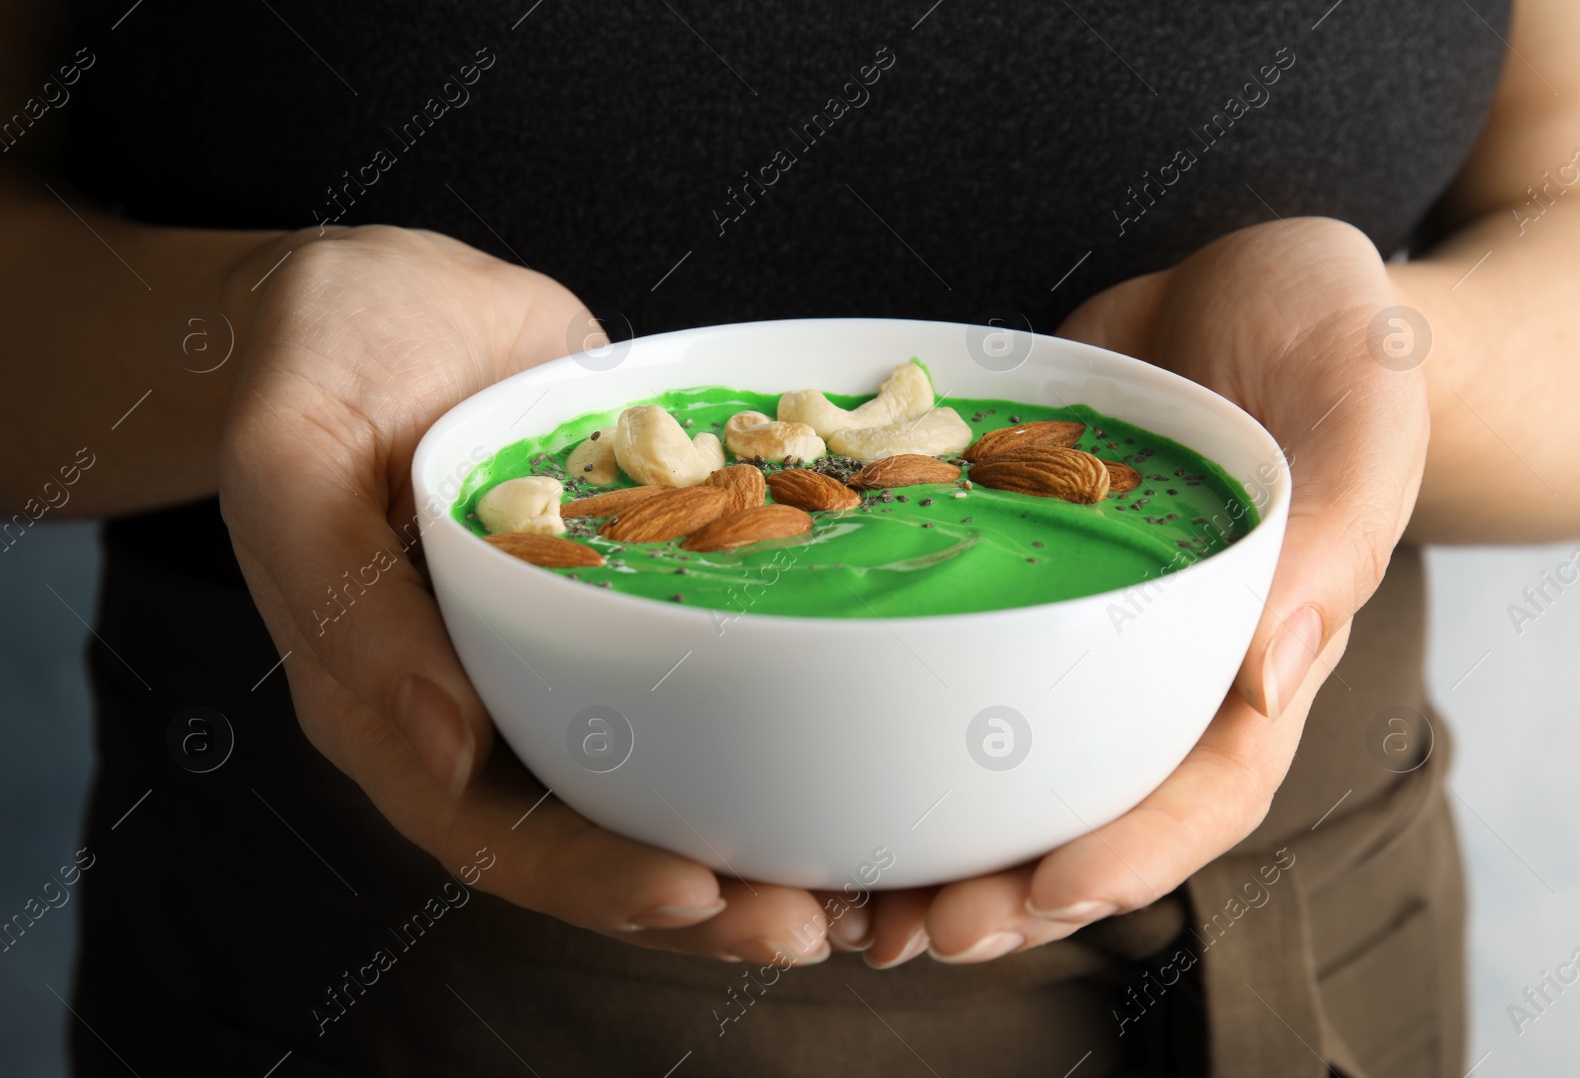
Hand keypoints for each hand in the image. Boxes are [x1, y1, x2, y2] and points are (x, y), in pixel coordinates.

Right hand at [218, 225, 855, 962]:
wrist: (401, 291)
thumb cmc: (321, 354)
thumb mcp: (293, 453)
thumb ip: (343, 598)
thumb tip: (444, 750)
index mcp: (393, 702)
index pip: (490, 831)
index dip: (589, 880)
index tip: (694, 891)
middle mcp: (491, 697)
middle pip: (596, 831)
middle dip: (703, 892)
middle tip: (816, 920)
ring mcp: (567, 651)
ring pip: (663, 773)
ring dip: (756, 830)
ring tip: (862, 874)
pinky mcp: (635, 593)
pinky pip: (706, 669)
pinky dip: (779, 712)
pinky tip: (858, 733)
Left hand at [861, 218, 1428, 966]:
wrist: (1245, 272)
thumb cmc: (1332, 332)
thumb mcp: (1364, 400)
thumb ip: (1339, 527)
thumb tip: (1273, 676)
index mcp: (1262, 650)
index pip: (1206, 788)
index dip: (1130, 852)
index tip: (1041, 892)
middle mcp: (1163, 660)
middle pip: (1090, 804)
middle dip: (1006, 883)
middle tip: (910, 927)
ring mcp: (1083, 623)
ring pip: (1012, 756)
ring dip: (938, 832)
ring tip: (846, 893)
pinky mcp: (1014, 567)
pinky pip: (953, 651)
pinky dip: (895, 709)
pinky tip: (821, 738)